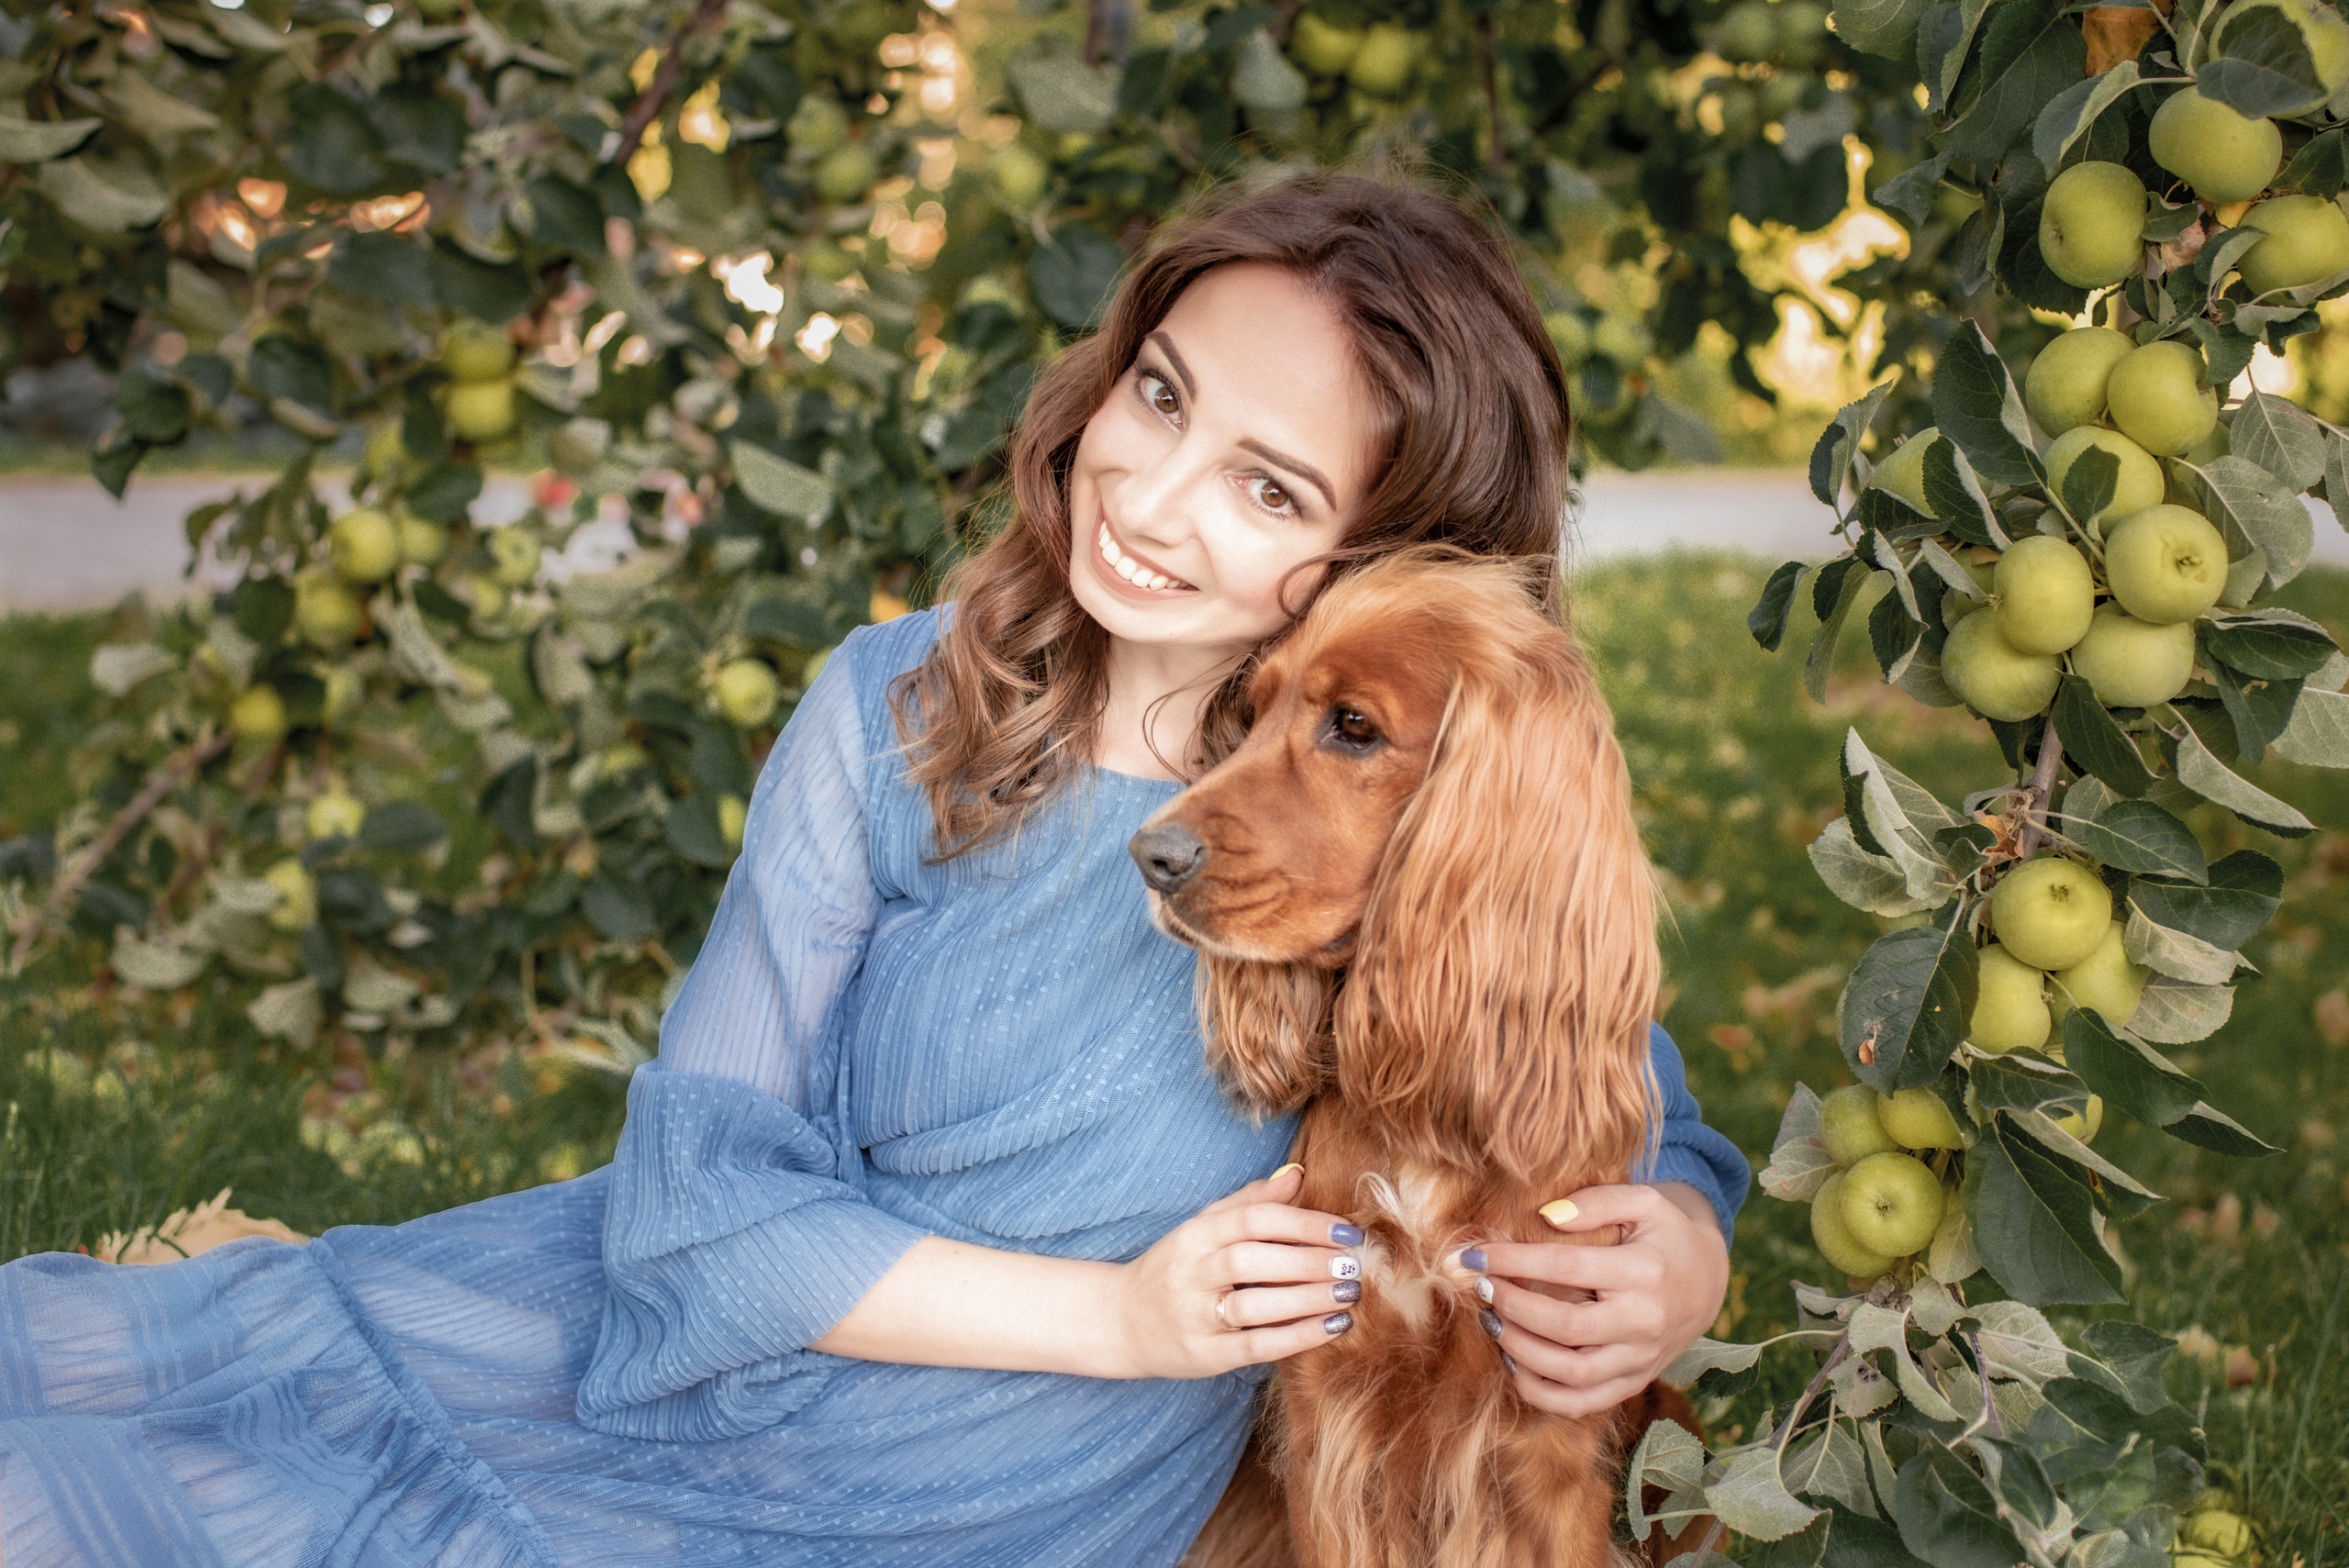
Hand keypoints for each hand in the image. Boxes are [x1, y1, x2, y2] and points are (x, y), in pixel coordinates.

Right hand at [1101, 1164, 1363, 1378]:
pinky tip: (1333, 1327)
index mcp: (1195, 1235)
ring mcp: (1195, 1316)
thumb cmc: (1175, 1268)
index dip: (1303, 1223)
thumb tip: (1298, 1175)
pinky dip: (1298, 1336)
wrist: (1120, 1321)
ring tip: (1350, 1294)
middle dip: (1309, 1261)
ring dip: (1308, 1299)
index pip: (1253, 1220)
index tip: (1347, 1230)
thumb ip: (1250, 1202)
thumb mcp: (1203, 1227)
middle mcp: (1192, 1272)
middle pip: (1253, 1260)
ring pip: (1254, 1305)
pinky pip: (1256, 1345)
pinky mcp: (1206, 1355)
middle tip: (1354, 1263)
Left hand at [1467, 1182, 1728, 1417]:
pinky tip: (1515, 1362)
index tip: (1474, 1254)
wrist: (1708, 1282)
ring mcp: (1640, 1360)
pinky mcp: (1633, 1382)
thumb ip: (1597, 1201)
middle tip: (1484, 1287)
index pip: (1565, 1267)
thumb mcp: (1644, 1201)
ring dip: (1519, 1352)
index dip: (1513, 1261)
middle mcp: (1644, 1323)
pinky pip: (1582, 1404)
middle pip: (1565, 1328)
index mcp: (1644, 1273)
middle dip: (1512, 1307)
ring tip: (1492, 1322)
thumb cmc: (1666, 1235)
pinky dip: (1541, 1392)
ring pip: (1571, 1375)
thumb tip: (1546, 1215)